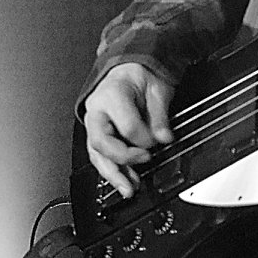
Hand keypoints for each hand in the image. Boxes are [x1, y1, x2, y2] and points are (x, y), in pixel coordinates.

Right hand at [83, 62, 175, 198]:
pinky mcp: (95, 132)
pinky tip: (122, 181)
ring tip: (128, 189)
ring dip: (113, 174)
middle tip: (142, 166)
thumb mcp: (157, 88)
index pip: (127, 126)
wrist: (128, 68)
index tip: (158, 141)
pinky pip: (99, 155)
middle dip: (123, 160)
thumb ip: (160, 115)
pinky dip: (111, 170)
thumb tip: (164, 138)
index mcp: (112, 95)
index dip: (145, 139)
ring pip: (96, 154)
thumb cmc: (140, 75)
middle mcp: (97, 110)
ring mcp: (93, 122)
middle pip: (102, 143)